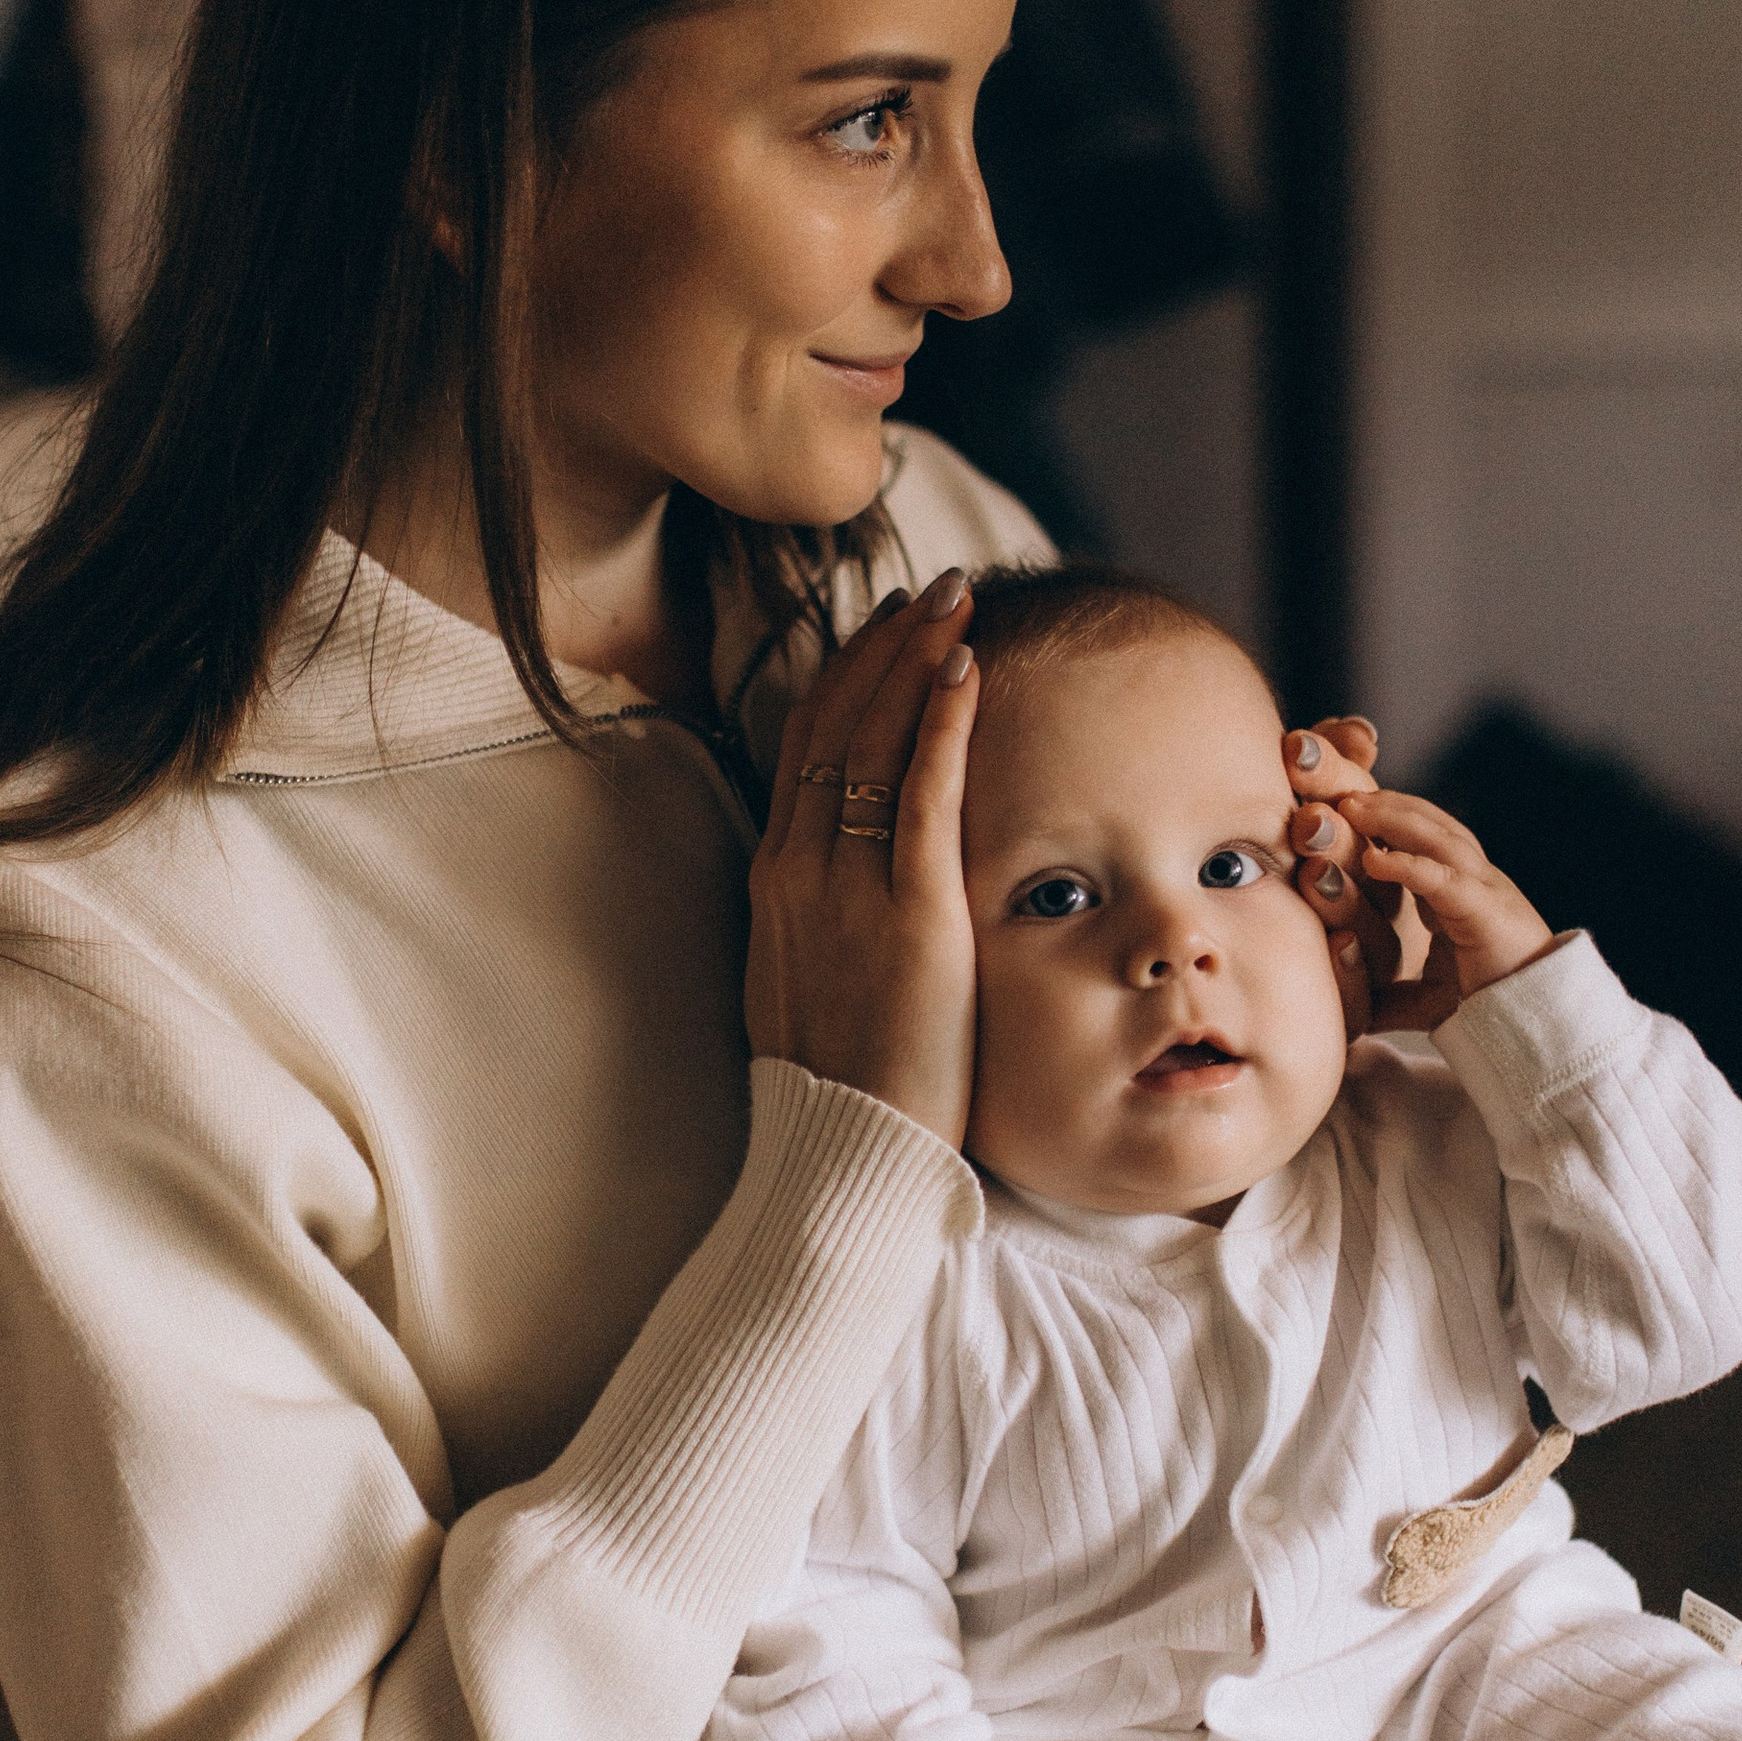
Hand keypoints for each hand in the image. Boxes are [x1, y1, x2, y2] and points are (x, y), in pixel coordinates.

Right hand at [746, 574, 979, 1145]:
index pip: (803, 749)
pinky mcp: (910, 912)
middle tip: (931, 588)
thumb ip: (826, 923)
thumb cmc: (842, 1090)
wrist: (842, 1152)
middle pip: (833, 723)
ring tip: (957, 601)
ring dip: (915, 658)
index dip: (844, 679)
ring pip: (873, 740)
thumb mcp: (809, 985)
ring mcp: (848, 886)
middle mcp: (798, 869)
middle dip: (883, 646)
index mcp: (775, 882)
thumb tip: (854, 897)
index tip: (884, 630)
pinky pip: (922, 792)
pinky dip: (941, 721)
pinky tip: (966, 669)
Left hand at [1283, 725, 1550, 1034]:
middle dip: (1378, 797)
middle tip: (1327, 779)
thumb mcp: (1425, 998)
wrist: (1542, 1028)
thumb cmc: (1488, 1010)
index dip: (1377, 814)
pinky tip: (1374, 860)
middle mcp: (1471, 878)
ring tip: (1347, 805)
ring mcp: (1482, 891)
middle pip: (1424, 821)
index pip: (1414, 835)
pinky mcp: (1486, 916)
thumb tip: (1348, 1011)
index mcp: (1455, 888)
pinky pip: (1444, 882)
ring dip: (1390, 818)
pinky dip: (1408, 867)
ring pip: (1436, 838)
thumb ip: (1390, 994)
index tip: (1330, 798)